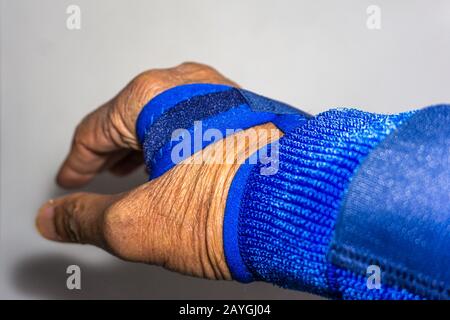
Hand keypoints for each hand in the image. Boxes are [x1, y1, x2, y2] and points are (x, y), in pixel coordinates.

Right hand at [36, 62, 280, 279]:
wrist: (299, 211)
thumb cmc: (232, 209)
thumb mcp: (136, 224)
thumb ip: (84, 218)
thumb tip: (56, 218)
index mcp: (153, 97)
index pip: (94, 130)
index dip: (76, 161)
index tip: (70, 179)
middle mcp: (190, 86)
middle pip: (130, 120)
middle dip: (110, 152)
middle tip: (97, 175)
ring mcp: (222, 96)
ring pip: (165, 121)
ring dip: (144, 148)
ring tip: (136, 174)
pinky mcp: (246, 113)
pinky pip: (196, 125)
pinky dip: (178, 146)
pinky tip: (179, 166)